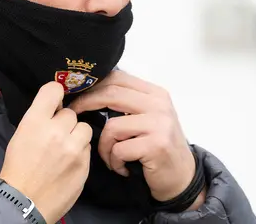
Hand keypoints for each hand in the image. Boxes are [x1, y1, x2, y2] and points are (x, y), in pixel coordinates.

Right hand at [0, 82, 92, 223]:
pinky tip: (68, 162)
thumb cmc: (18, 168)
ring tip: (65, 147)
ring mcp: (73, 148)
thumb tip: (54, 107)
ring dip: (76, 134)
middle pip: (70, 112)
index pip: (54, 89)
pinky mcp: (85, 164)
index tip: (55, 100)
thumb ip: (38, 118)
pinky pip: (87, 147)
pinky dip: (80, 151)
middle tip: (55, 134)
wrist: (25, 201)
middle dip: (64, 121)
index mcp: (35, 121)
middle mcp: (56, 131)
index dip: (55, 93)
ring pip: (84, 128)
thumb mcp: (20, 135)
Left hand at [69, 71, 204, 206]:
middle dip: (85, 104)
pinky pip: (119, 149)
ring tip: (111, 157)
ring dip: (104, 146)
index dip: (91, 86)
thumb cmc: (157, 148)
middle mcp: (159, 104)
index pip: (117, 78)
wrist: (182, 178)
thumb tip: (88, 90)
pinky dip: (114, 161)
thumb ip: (125, 102)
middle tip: (73, 115)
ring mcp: (159, 124)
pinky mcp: (156, 145)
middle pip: (111, 94)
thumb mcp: (146, 118)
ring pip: (112, 126)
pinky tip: (123, 167)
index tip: (74, 95)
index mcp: (155, 93)